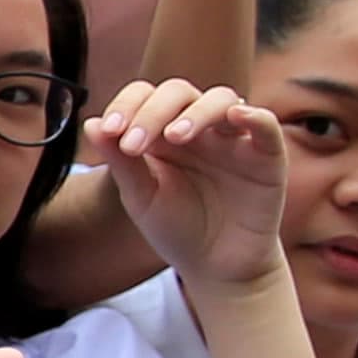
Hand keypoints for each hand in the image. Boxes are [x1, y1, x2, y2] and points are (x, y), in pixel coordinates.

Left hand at [87, 79, 287, 293]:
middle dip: (152, 111)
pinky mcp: (267, 156)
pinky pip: (266, 125)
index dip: (126, 105)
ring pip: (221, 99)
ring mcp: (233, 138)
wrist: (217, 266)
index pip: (144, 96)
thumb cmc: (176, 228)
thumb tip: (90, 124)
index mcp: (161, 132)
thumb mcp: (142, 197)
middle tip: (134, 144)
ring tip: (175, 137)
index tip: (110, 130)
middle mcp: (198, 127)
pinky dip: (254, 116)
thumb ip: (120, 162)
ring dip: (196, 112)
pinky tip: (236, 117)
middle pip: (178, 91)